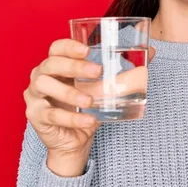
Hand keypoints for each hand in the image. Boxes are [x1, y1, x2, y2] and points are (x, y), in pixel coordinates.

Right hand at [24, 38, 154, 175]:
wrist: (75, 140)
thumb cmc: (87, 107)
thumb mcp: (106, 86)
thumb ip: (125, 68)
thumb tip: (152, 51)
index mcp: (57, 64)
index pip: (56, 48)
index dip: (69, 46)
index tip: (87, 49)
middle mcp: (41, 76)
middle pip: (51, 64)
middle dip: (74, 66)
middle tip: (98, 72)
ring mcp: (35, 96)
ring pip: (45, 86)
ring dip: (70, 93)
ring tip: (91, 101)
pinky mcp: (35, 116)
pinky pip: (51, 115)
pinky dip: (72, 118)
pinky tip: (89, 121)